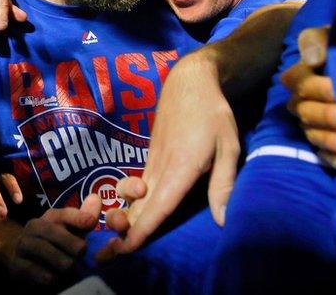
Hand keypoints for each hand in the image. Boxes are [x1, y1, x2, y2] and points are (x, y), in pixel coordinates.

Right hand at [9, 195, 101, 286]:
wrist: (22, 259)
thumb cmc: (56, 245)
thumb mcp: (72, 232)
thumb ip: (85, 217)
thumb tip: (96, 196)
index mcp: (50, 217)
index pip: (64, 214)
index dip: (77, 217)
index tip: (91, 222)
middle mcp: (34, 227)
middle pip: (53, 231)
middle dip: (70, 244)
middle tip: (82, 255)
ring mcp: (23, 245)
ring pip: (43, 249)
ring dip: (59, 260)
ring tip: (69, 268)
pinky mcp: (16, 264)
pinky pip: (31, 268)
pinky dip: (44, 274)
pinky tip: (53, 278)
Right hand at [96, 49, 238, 260]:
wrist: (188, 81)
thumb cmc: (213, 113)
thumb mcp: (229, 146)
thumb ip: (223, 183)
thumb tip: (222, 220)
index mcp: (181, 168)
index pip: (158, 205)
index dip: (141, 229)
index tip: (126, 247)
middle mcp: (161, 168)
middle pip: (138, 205)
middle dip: (122, 231)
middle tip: (106, 254)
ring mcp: (153, 161)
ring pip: (134, 197)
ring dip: (123, 217)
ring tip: (115, 239)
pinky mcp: (151, 156)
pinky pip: (139, 186)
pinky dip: (130, 204)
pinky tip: (129, 217)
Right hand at [281, 26, 335, 169]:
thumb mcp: (333, 35)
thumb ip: (317, 40)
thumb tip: (315, 60)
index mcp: (299, 76)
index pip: (297, 83)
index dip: (317, 88)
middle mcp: (301, 102)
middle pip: (306, 112)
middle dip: (329, 116)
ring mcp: (311, 124)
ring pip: (313, 135)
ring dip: (335, 141)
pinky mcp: (323, 142)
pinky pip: (322, 154)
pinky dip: (334, 159)